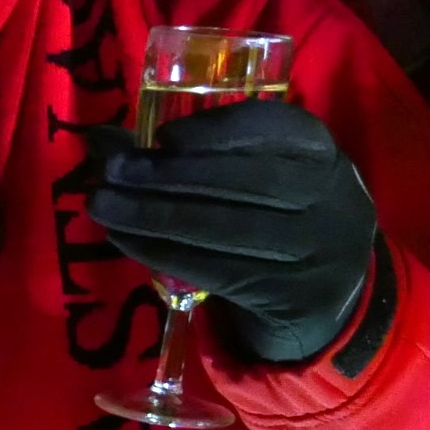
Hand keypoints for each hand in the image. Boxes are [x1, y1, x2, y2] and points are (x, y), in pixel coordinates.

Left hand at [86, 98, 377, 362]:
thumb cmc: (275, 217)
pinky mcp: (291, 296)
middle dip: (170, 174)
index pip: (276, 129)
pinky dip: (162, 252)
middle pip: (246, 181)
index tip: (163, 136)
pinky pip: (215, 271)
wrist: (326, 299)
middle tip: (112, 171)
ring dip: (152, 215)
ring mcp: (316, 250)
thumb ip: (188, 151)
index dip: (218, 130)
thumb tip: (100, 137)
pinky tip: (124, 239)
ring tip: (102, 205)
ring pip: (225, 229)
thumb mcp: (252, 176)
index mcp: (321, 153)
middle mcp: (329, 198)